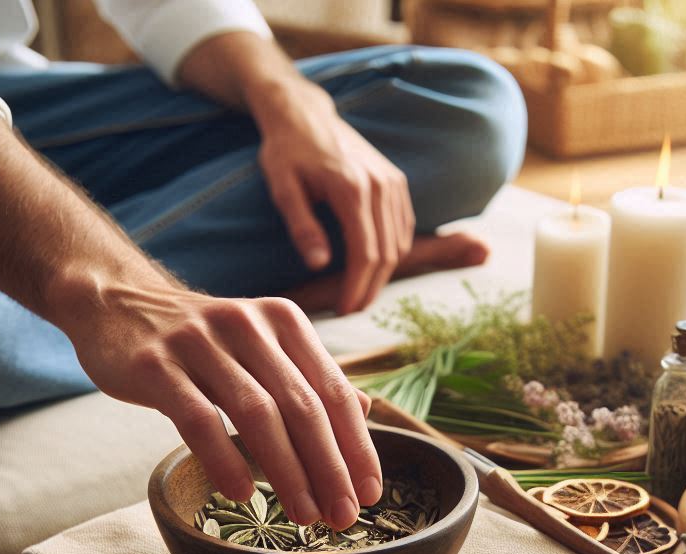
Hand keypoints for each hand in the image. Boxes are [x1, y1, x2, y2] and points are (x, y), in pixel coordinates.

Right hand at [65, 280, 380, 529]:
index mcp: (283, 322)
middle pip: (303, 406)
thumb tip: (365, 410)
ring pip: (257, 415)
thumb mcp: (262, 346)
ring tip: (305, 515)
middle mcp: (248, 325)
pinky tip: (243, 493)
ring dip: (288, 472)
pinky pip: (198, 419)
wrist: (117, 302)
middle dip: (330, 468)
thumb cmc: (204, 340)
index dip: (357, 445)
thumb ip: (310, 376)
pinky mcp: (156, 365)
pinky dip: (225, 459)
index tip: (371, 492)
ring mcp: (199, 342)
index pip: (333, 391)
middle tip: (344, 517)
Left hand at [251, 79, 415, 315]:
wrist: (303, 112)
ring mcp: (392, 182)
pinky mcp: (396, 181)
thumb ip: (302, 227)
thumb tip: (320, 266)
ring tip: (359, 292)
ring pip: (398, 244)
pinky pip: (403, 228)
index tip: (343, 310)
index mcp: (352, 189)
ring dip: (382, 274)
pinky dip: (392, 252)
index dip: (356, 287)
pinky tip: (372, 266)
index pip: (365, 254)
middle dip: (370, 287)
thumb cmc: (285, 150)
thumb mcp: (282, 187)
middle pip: (386, 254)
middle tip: (351, 308)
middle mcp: (379, 186)